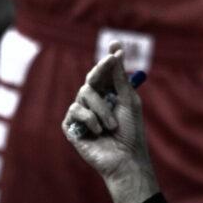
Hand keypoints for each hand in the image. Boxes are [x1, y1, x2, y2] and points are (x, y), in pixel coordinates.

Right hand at [62, 43, 158, 202]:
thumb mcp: (128, 100)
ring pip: (84, 93)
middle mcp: (95, 101)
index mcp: (110, 94)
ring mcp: (82, 113)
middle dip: (101, 69)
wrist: (124, 158)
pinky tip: (98, 132)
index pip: (105, 72)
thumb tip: (115, 52)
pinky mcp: (71, 126)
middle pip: (91, 77)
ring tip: (111, 125)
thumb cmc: (130, 131)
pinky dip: (89, 119)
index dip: (109, 59)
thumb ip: (120, 78)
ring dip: (101, 108)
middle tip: (110, 61)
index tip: (116, 45)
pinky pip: (75, 110)